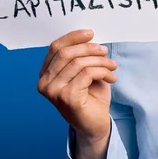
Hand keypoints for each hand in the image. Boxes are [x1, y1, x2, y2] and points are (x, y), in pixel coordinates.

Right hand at [37, 29, 117, 148]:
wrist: (95, 125)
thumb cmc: (90, 97)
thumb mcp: (84, 72)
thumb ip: (80, 56)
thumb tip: (90, 37)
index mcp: (46, 74)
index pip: (55, 48)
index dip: (73, 37)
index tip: (91, 33)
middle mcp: (45, 83)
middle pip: (66, 53)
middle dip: (89, 48)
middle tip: (105, 51)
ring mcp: (54, 92)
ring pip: (79, 63)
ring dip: (101, 61)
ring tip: (112, 66)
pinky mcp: (68, 98)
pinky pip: (87, 74)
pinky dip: (103, 72)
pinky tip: (111, 78)